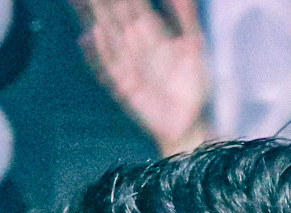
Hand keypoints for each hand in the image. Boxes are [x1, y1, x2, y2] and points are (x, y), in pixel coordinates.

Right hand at [72, 0, 210, 157]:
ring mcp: (129, 64)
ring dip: (96, 17)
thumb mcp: (196, 51)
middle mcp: (137, 46)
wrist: (187, 122)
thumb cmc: (193, 87)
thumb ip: (188, 22)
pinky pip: (110, 63)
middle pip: (116, 17)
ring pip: (108, 35)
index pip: (134, 7)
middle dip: (104, 2)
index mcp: (154, 35)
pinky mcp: (124, 84)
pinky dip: (102, 48)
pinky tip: (95, 32)